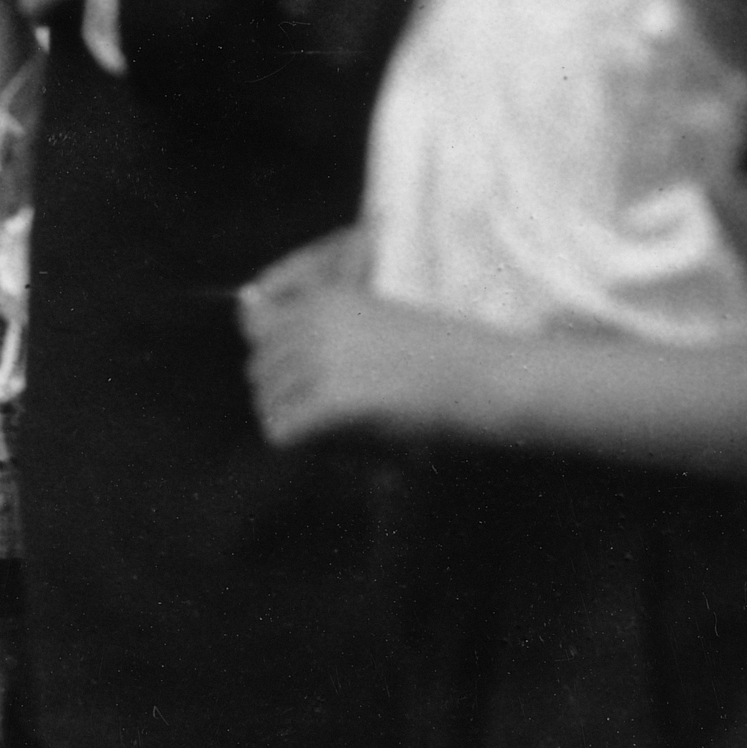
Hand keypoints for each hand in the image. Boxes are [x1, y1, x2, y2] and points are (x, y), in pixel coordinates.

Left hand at [241, 265, 459, 445]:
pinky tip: (356, 442)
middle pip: (260, 375)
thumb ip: (320, 335)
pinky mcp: (333, 400)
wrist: (490, 380)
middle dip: (295, 401)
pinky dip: (314, 448)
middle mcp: (312, 323)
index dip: (284, 367)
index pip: (256, 332)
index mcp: (322, 299)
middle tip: (350, 418)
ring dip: (306, 427)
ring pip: (270, 408)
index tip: (322, 387)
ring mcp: (320, 360)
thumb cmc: (444, 359)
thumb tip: (257, 330)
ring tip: (359, 429)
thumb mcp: (375, 325)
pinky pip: (285, 433)